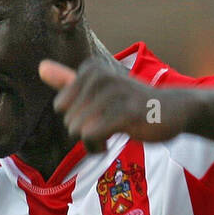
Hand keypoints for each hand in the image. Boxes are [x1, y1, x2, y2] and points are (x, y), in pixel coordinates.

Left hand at [39, 57, 193, 151]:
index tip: (97, 115)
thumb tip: (40, 67)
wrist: (173, 111)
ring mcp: (113, 93)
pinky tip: (110, 143)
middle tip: (107, 126)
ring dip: (92, 143)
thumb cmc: (132, 103)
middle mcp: (100, 77)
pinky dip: (96, 147)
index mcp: (90, 70)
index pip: (61, 107)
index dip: (76, 119)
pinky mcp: (125, 112)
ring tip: (111, 134)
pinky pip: (90, 136)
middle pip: (68, 121)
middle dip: (84, 133)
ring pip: (78, 130)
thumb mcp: (98, 90)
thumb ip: (68, 80)